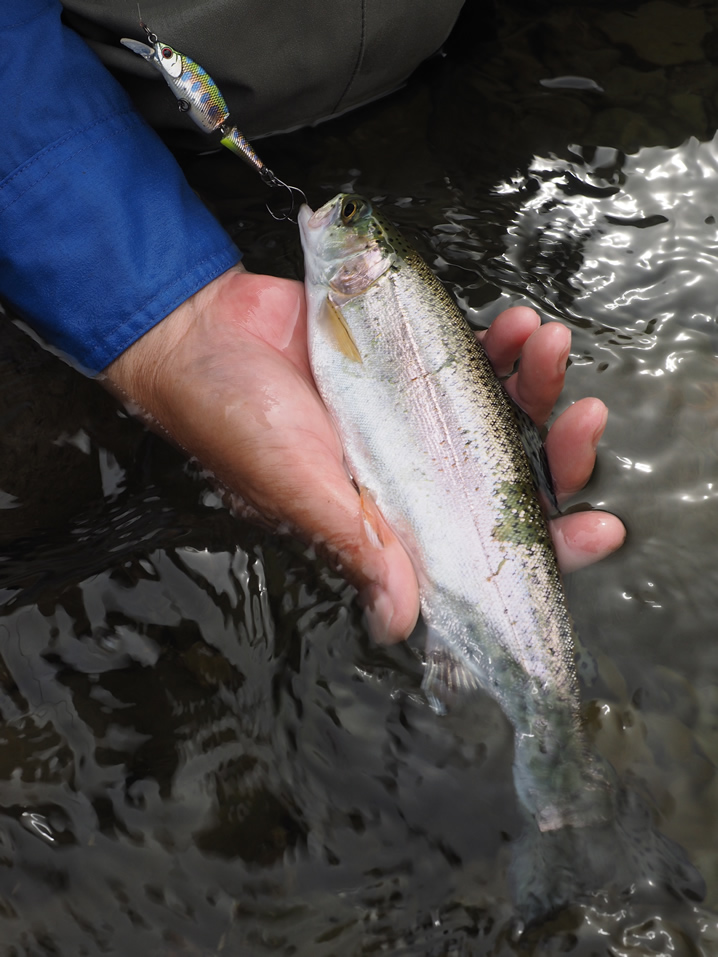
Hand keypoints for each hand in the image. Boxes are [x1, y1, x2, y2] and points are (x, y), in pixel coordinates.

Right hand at [103, 267, 624, 642]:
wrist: (196, 333)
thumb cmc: (232, 418)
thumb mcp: (294, 486)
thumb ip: (354, 542)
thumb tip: (401, 620)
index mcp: (393, 518)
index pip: (486, 547)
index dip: (549, 546)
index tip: (599, 529)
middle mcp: (415, 471)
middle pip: (512, 476)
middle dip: (562, 454)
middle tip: (584, 420)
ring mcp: (417, 413)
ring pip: (503, 411)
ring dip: (540, 384)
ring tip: (546, 344)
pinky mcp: (409, 360)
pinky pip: (473, 356)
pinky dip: (503, 342)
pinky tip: (515, 324)